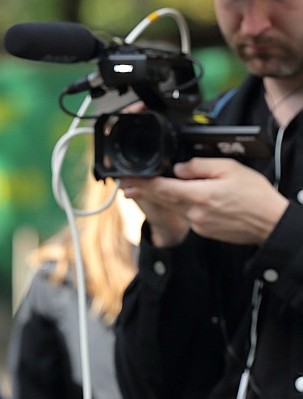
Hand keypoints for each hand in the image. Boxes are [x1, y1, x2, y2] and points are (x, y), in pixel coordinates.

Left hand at [121, 158, 287, 245]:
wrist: (272, 223)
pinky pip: (189, 216)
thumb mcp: (230, 169)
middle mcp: (194, 212)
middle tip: (127, 185)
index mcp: (198, 195)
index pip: (161, 188)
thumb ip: (200, 166)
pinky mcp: (205, 232)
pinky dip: (185, 207)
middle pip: (163, 199)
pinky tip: (192, 201)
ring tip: (152, 190)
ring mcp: (198, 225)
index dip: (141, 184)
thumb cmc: (256, 196)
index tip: (126, 180)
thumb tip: (179, 168)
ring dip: (164, 199)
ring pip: (175, 208)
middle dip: (144, 191)